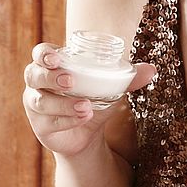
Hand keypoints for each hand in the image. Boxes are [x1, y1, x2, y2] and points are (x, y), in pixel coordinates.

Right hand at [22, 42, 155, 157]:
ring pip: (41, 102)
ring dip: (63, 104)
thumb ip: (129, 78)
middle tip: (70, 81)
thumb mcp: (110, 88)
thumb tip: (152, 70)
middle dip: (50, 77)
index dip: (44, 54)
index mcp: (52, 66)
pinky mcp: (40, 126)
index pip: (40, 53)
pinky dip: (67, 119)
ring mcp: (36, 105)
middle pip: (34, 75)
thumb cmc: (94, 99)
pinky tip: (84, 117)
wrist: (88, 133)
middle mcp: (38, 83)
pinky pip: (49, 122)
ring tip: (86, 106)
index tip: (56, 57)